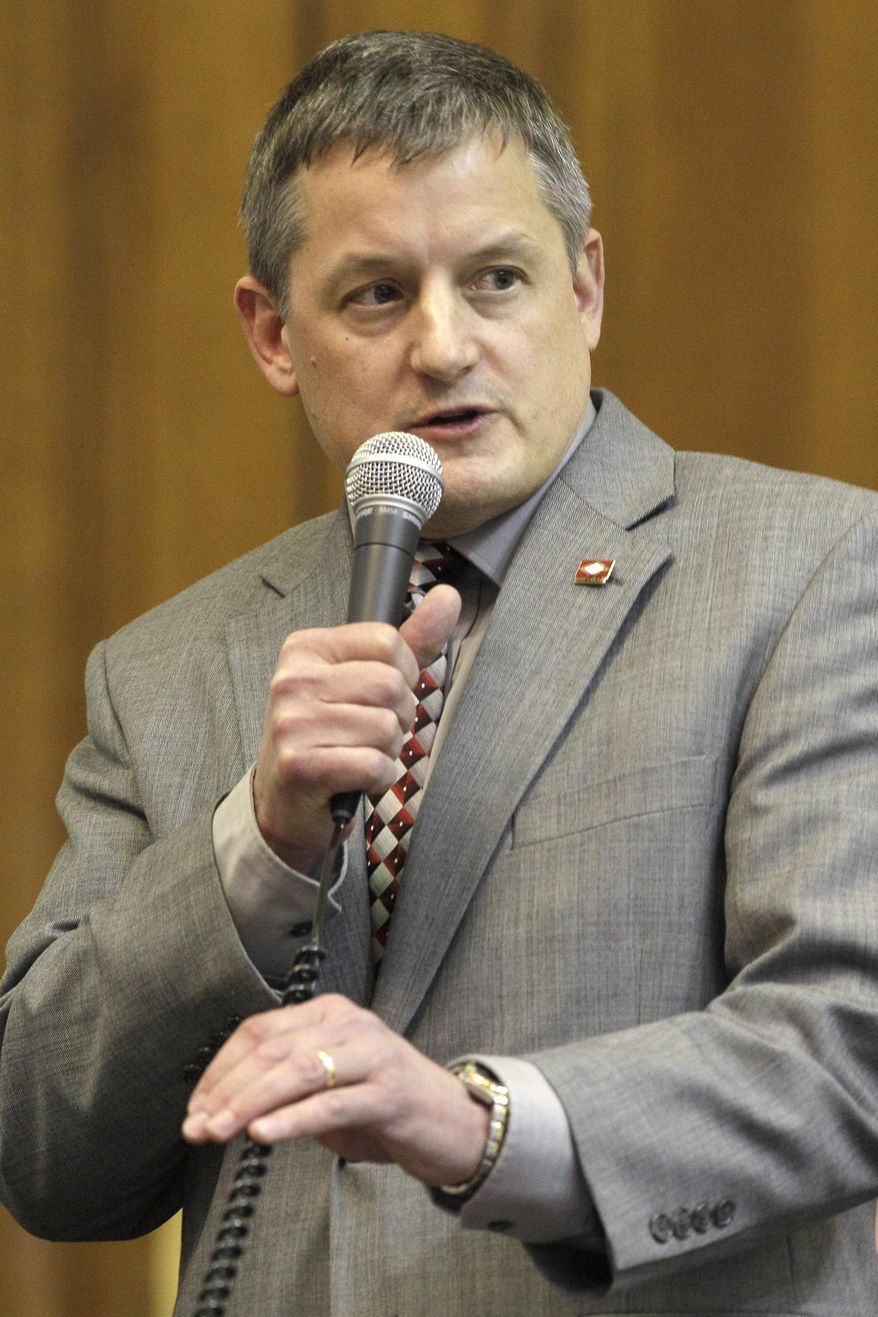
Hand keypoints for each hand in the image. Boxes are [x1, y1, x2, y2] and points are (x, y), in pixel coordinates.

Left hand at [181, 994, 488, 1186]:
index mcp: (328, 1013)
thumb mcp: (328, 1088)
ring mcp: (372, 1053)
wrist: (454, 1125)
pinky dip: (290, 1119)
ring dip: (248, 1104)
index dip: (220, 1069)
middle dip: (226, 1090)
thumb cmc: (384, 1107)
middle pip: (271, 1050)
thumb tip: (224, 1108)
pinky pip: (330, 1103)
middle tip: (197, 1126)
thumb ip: (285, 1088)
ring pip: (296, 1071)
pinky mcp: (389, 1092)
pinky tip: (263, 1135)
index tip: (195, 1106)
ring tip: (219, 1131)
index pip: (258, 1031)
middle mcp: (349, 1023)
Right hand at [253, 584, 460, 869]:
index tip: (378, 697)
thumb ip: (410, 641)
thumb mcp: (363, 679)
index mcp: (306, 648)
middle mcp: (293, 680)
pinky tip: (355, 779)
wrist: (286, 800)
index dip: (403, 675)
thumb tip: (448, 597)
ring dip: (387, 751)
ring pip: (387, 728)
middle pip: (392, 685)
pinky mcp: (301, 765)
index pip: (388, 640)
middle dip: (399, 717)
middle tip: (371, 734)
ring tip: (358, 755)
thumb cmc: (328, 735)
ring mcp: (293, 722)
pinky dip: (378, 778)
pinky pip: (375, 765)